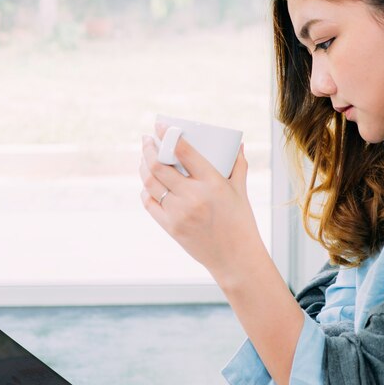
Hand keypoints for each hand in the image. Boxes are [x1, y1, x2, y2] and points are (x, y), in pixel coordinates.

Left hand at [139, 123, 267, 281]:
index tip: (159, 126)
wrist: (235, 258)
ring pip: (149, 183)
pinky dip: (145, 191)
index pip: (184, 151)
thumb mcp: (240, 192)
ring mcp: (179, 212)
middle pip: (158, 165)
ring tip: (144, 158)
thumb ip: (238, 166)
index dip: (167, 134)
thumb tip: (237, 145)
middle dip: (148, 148)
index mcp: (212, 182)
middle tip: (147, 140)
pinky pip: (149, 203)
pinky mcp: (170, 227)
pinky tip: (147, 184)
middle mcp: (193, 196)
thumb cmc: (240, 223)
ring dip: (142, 167)